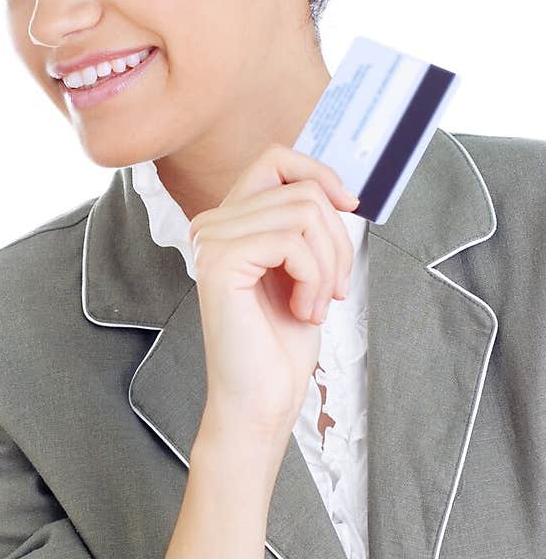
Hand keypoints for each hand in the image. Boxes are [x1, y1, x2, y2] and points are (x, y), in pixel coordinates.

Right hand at [188, 143, 357, 442]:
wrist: (261, 399)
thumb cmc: (280, 343)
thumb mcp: (303, 268)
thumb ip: (306, 223)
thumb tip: (336, 189)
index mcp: (229, 222)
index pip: (275, 159)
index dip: (318, 173)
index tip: (348, 206)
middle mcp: (211, 225)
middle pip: (301, 190)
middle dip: (336, 240)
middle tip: (333, 288)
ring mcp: (211, 242)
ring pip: (303, 212)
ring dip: (328, 263)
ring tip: (317, 302)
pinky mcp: (219, 263)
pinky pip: (293, 242)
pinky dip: (314, 278)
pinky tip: (304, 310)